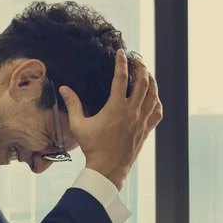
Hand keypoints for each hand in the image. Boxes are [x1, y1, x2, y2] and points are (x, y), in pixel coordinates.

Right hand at [59, 49, 162, 190]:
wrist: (108, 168)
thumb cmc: (92, 148)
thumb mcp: (79, 125)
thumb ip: (73, 104)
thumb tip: (64, 89)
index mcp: (116, 107)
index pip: (121, 77)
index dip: (121, 62)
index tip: (120, 53)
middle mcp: (132, 112)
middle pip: (143, 82)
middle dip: (141, 67)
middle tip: (137, 60)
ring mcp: (141, 121)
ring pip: (153, 95)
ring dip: (152, 82)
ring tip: (148, 75)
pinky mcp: (146, 130)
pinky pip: (157, 113)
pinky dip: (157, 103)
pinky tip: (154, 99)